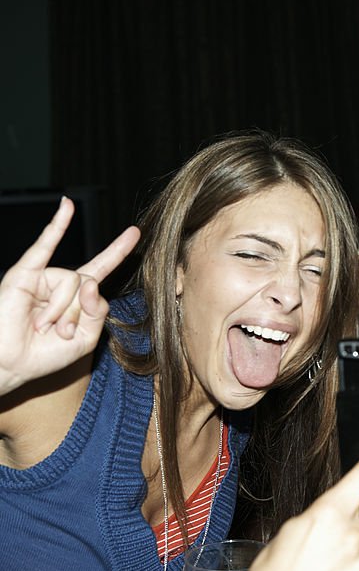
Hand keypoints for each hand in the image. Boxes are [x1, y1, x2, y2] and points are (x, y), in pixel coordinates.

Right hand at [0, 197, 139, 394]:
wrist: (11, 364)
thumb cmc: (44, 354)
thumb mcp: (86, 338)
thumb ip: (98, 311)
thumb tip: (90, 281)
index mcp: (77, 296)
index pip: (102, 268)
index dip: (118, 251)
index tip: (135, 232)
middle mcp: (62, 282)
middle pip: (90, 286)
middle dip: (78, 315)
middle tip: (61, 333)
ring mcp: (44, 276)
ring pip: (72, 282)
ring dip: (60, 311)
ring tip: (42, 327)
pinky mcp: (25, 274)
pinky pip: (44, 247)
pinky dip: (57, 226)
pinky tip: (67, 205)